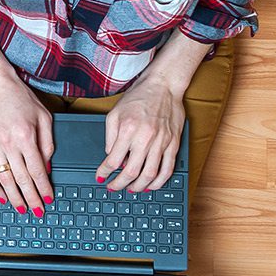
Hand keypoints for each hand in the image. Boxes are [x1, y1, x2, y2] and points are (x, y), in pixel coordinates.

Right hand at [0, 77, 53, 217]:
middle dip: (31, 198)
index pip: (37, 170)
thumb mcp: (43, 117)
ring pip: (4, 179)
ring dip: (14, 197)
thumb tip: (46, 167)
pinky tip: (1, 197)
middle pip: (22, 179)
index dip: (44, 188)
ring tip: (21, 208)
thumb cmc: (19, 97)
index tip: (49, 199)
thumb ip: (47, 143)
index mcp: (25, 136)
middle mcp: (8, 143)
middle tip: (37, 211)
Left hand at [96, 76, 184, 192]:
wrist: (163, 86)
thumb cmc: (138, 98)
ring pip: (150, 175)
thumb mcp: (114, 114)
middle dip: (119, 184)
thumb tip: (110, 157)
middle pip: (131, 172)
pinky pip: (168, 169)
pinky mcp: (174, 143)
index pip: (113, 160)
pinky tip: (151, 185)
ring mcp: (162, 142)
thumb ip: (110, 137)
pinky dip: (159, 182)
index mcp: (128, 130)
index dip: (105, 172)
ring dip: (139, 187)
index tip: (101, 177)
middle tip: (114, 187)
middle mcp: (145, 138)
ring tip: (131, 189)